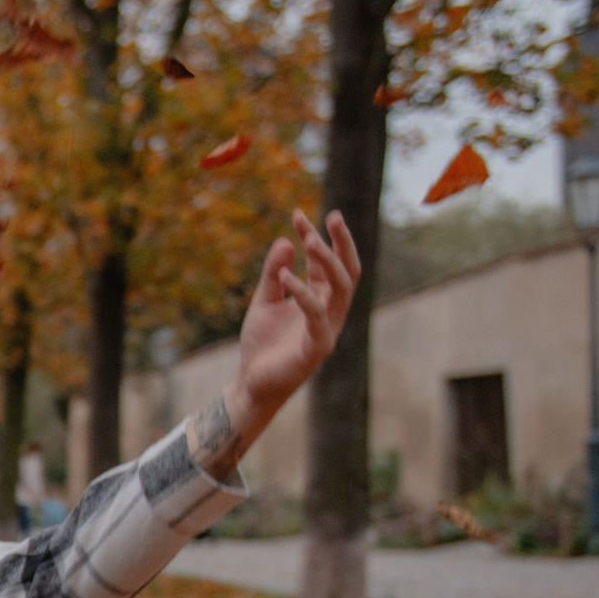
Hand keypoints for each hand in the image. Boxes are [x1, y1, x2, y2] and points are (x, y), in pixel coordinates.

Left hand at [234, 210, 359, 417]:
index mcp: (319, 298)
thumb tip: (285, 240)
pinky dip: (303, 294)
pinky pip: (317, 315)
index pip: (323, 262)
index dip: (313, 237)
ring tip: (308, 239)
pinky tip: (285, 277)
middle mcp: (329, 310)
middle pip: (346, 270)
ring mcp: (327, 328)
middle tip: (330, 215)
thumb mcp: (264, 301)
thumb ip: (273, 274)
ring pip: (342, 288)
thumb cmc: (261, 343)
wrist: (252, 382)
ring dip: (328, 262)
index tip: (297, 214)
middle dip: (341, 242)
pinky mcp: (317, 346)